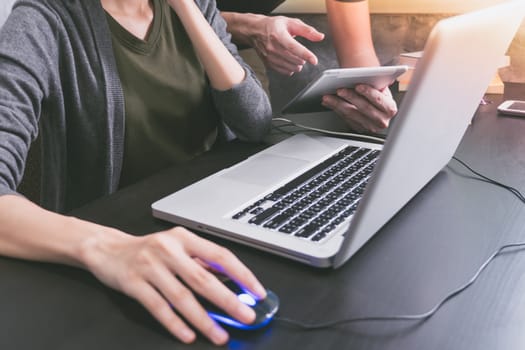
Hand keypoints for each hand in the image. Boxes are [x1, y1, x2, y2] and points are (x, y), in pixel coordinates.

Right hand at [83, 226, 265, 344]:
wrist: (108, 248)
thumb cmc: (148, 249)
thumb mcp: (177, 247)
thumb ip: (200, 262)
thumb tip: (230, 282)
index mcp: (184, 238)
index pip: (220, 255)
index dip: (241, 274)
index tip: (256, 291)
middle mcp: (168, 249)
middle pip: (203, 278)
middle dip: (228, 300)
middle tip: (245, 316)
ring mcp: (150, 266)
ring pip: (182, 297)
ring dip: (204, 319)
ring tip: (219, 335)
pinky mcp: (134, 283)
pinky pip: (159, 307)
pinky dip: (175, 323)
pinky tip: (188, 334)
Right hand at [249, 15, 324, 75]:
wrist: (255, 31)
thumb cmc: (273, 26)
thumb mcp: (291, 23)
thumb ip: (307, 30)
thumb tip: (320, 37)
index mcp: (279, 35)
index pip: (294, 47)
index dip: (305, 54)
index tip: (314, 60)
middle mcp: (273, 47)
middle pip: (294, 60)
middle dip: (302, 58)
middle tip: (301, 53)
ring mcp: (270, 57)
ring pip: (290, 67)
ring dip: (298, 64)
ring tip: (296, 57)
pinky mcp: (268, 64)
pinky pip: (284, 72)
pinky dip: (290, 69)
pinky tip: (290, 62)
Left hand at [321, 84, 397, 132]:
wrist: (378, 110)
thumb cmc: (379, 96)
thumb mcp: (381, 90)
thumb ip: (376, 84)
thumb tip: (364, 76)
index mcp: (390, 108)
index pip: (378, 99)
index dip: (368, 92)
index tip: (358, 85)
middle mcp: (381, 121)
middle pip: (363, 108)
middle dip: (350, 97)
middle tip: (339, 89)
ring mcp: (370, 127)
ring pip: (351, 114)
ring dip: (337, 104)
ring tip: (328, 96)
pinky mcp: (359, 129)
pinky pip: (345, 119)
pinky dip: (335, 109)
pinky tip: (329, 102)